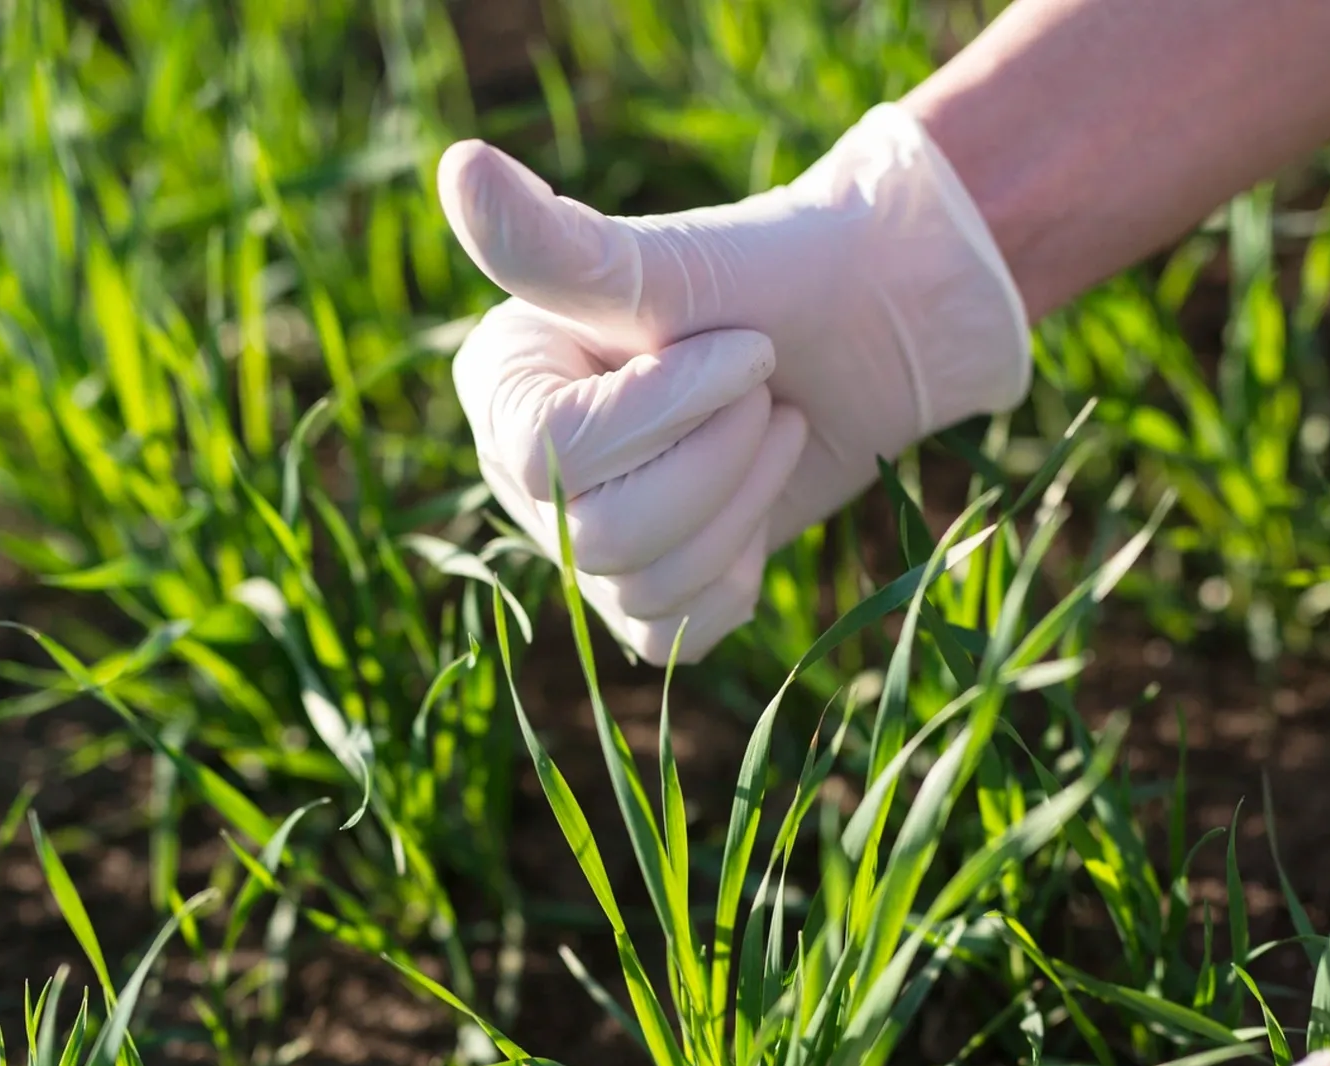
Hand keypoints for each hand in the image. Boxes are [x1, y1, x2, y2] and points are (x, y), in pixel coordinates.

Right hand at [438, 104, 1031, 662]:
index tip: (750, 347)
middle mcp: (521, 471)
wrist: (872, 333)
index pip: (557, 452)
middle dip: (719, 462)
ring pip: (643, 589)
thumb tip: (457, 167)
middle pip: (600, 537)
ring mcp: (579, 539)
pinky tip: (758, 504)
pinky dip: (736, 577)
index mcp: (504, 383)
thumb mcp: (674, 262)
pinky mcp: (643, 592)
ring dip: (742, 507)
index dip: (669, 414)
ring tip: (773, 426)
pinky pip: (671, 634)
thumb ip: (560, 245)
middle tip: (767, 389)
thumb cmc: (774, 277)